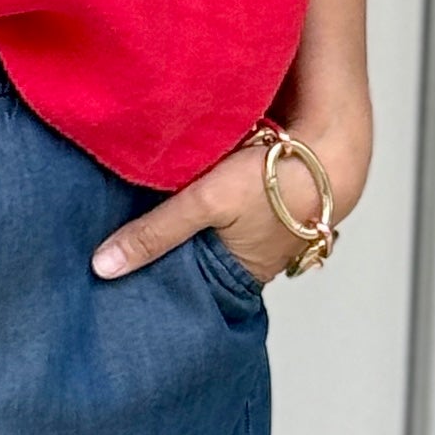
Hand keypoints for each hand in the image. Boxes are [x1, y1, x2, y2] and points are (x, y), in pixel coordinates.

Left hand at [91, 113, 367, 287]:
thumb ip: (155, 233)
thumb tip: (103, 268)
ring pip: (206, 239)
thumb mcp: (205, 203)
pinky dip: (196, 210)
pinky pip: (217, 217)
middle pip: (194, 266)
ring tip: (132, 228)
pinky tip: (170, 197)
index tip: (117, 285)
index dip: (155, 286)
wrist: (332, 143)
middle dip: (162, 261)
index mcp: (240, 276)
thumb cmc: (278, 178)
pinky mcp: (258, 206)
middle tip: (113, 258)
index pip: (188, 291)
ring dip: (181, 231)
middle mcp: (251, 262)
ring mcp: (257, 235)